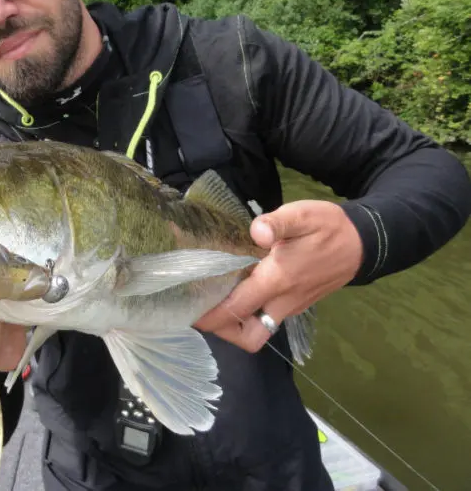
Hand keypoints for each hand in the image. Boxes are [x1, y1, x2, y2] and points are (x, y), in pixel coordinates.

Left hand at [194, 200, 363, 352]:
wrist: (364, 242)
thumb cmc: (329, 227)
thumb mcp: (302, 215)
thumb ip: (277, 223)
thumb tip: (257, 231)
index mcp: (278, 280)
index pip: (236, 309)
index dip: (209, 315)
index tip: (186, 308)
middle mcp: (283, 301)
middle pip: (247, 336)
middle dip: (221, 330)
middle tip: (200, 308)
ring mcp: (292, 307)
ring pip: (258, 332)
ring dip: (235, 325)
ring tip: (215, 301)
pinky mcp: (297, 305)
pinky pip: (268, 320)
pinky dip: (249, 315)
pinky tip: (236, 292)